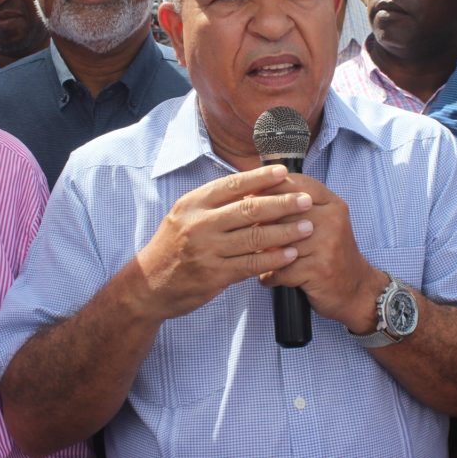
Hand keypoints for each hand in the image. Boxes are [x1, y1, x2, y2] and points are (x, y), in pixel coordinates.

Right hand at [134, 165, 314, 320]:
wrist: (148, 285)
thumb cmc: (173, 247)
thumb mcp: (185, 216)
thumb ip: (214, 204)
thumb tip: (253, 186)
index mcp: (193, 203)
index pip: (232, 185)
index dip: (260, 177)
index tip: (284, 172)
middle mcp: (199, 224)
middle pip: (249, 209)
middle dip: (282, 203)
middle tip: (306, 200)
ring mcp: (207, 250)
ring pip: (254, 237)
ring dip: (285, 231)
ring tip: (308, 227)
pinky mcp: (214, 275)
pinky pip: (251, 264)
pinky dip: (273, 259)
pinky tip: (291, 254)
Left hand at [257, 174, 386, 332]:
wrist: (357, 289)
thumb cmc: (330, 252)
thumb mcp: (321, 221)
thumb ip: (295, 205)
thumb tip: (252, 191)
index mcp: (331, 203)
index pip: (295, 184)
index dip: (267, 187)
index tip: (246, 196)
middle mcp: (331, 219)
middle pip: (283, 211)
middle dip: (259, 222)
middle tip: (241, 231)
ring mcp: (327, 244)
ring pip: (279, 241)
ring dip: (260, 251)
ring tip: (250, 256)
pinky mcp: (319, 269)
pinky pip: (282, 269)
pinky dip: (270, 276)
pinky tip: (267, 277)